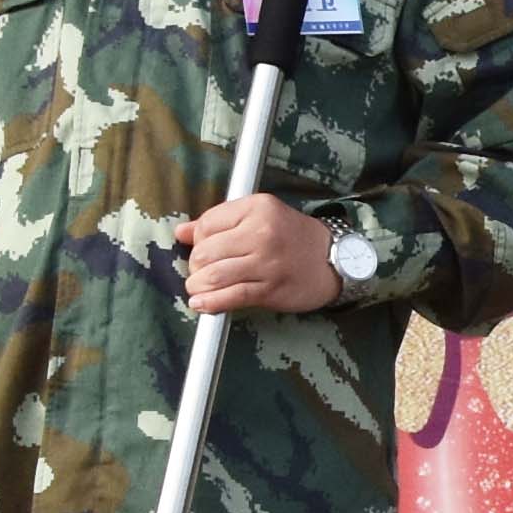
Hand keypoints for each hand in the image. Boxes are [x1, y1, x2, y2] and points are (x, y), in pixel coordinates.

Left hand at [180, 193, 344, 315]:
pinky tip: (201, 304)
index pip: (207, 224)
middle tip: (201, 272)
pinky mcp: (271, 288)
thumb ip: (220, 221)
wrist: (332, 259)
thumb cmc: (292, 237)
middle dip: (196, 266)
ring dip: (198, 285)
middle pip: (205, 251)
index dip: (198, 240)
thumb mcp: (260, 216)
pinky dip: (210, 303)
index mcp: (257, 207)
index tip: (205, 250)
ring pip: (213, 275)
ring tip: (198, 288)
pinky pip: (231, 296)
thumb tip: (180, 232)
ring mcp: (267, 262)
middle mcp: (262, 232)